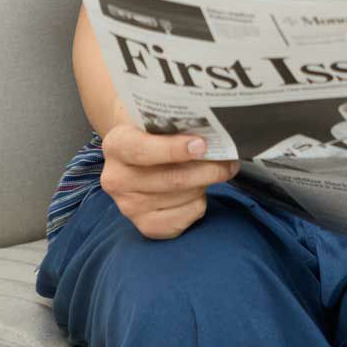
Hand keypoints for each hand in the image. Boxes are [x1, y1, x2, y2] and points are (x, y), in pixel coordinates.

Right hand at [100, 124, 239, 238]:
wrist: (135, 154)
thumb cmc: (153, 132)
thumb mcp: (156, 120)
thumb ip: (177, 125)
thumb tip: (215, 133)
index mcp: (117, 145)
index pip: (144, 150)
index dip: (174, 149)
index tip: (202, 145)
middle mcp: (117, 179)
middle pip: (172, 178)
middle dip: (208, 169)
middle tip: (229, 161)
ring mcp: (129, 206)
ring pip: (184, 197)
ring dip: (205, 184)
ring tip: (212, 171)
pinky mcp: (145, 226)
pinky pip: (185, 218)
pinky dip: (199, 204)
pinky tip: (196, 192)